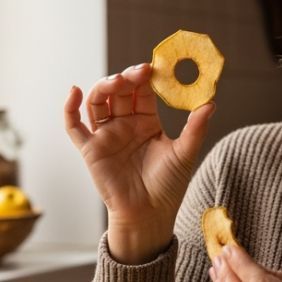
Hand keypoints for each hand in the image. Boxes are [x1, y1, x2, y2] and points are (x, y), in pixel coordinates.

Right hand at [64, 64, 214, 263]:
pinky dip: (70, 108)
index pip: (142, 91)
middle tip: (138, 73)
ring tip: (116, 81)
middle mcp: (124, 124)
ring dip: (103, 87)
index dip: (145, 77)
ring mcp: (106, 135)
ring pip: (97, 102)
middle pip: (118, 92)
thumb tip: (211, 102)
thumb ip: (195, 128)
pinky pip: (74, 126)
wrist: (149, 215)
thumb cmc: (167, 186)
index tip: (153, 67)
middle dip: (126, 78)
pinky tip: (74, 91)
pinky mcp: (90, 149)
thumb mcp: (184, 154)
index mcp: (147, 122)